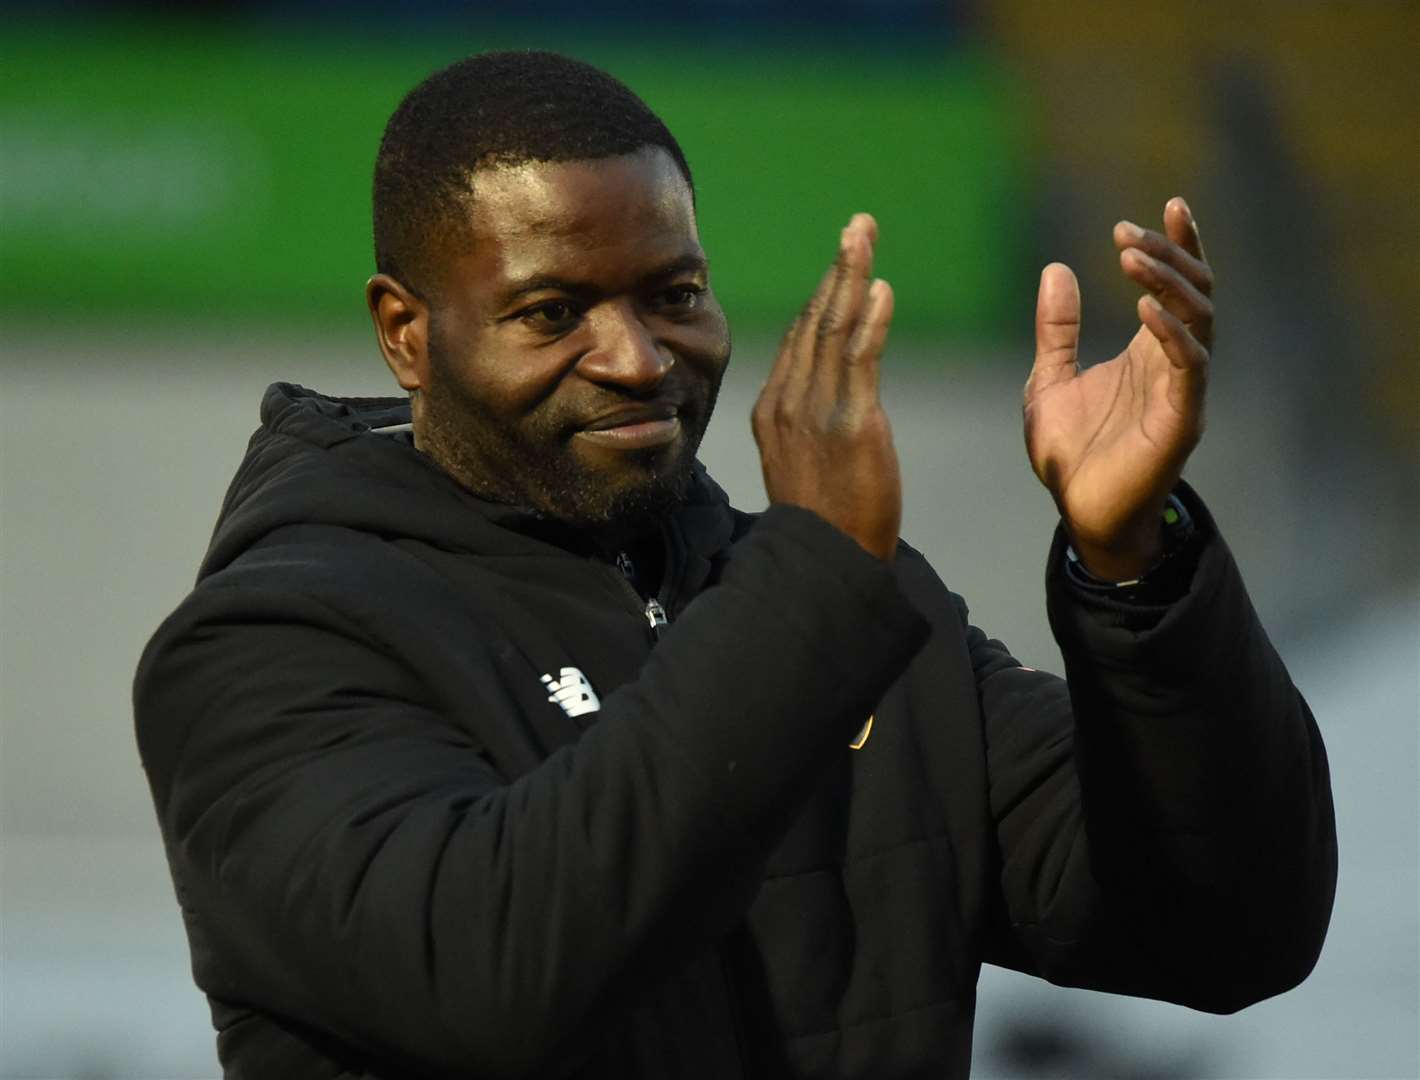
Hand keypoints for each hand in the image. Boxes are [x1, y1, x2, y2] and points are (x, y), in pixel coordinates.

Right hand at [753, 214, 900, 560]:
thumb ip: (805, 424)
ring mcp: (815, 410)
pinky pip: (859, 359)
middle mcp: (788, 402)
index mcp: (773, 410)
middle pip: (814, 321)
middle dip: (838, 269)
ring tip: (865, 235)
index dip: (823, 297)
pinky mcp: (850, 422)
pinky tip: (880, 288)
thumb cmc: (823, 521)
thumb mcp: (799, 464)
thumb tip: (820, 399)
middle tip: (858, 226)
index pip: (799, 340)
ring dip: (851, 275)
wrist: (825, 560)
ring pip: (833, 329)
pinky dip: (869, 320)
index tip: (843, 266)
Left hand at [1024, 197, 1212, 580]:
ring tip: (1131, 256)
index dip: (1178, 245)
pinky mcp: (1180, 420)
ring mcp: (1182, 390)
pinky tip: (1145, 308)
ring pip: (1197, 321)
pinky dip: (1171, 334)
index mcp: (1148, 352)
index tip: (1170, 203)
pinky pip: (1188, 367)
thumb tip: (1056, 269)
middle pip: (1193, 292)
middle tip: (1127, 232)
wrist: (1079, 513)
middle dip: (1167, 256)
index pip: (1177, 286)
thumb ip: (1056, 330)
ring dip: (1167, 284)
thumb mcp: (1048, 380)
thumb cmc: (1071, 454)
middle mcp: (1174, 364)